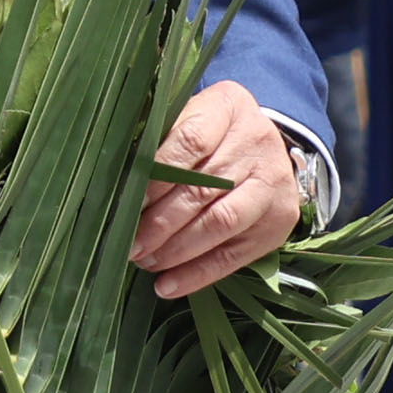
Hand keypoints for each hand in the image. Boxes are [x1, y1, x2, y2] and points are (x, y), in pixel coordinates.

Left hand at [130, 80, 301, 299]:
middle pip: (203, 188)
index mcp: (229, 107)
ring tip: (145, 262)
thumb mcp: (186, 117)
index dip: (157, 175)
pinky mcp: (277, 222)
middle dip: (161, 221)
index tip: (128, 200)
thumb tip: (115, 186)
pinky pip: (234, 255)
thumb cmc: (208, 132)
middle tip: (130, 243)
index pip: (191, 141)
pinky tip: (167, 285)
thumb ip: (156, 141)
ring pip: (220, 223)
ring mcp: (273, 184)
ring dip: (176, 250)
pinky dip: (197, 274)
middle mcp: (258, 142)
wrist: (262, 148)